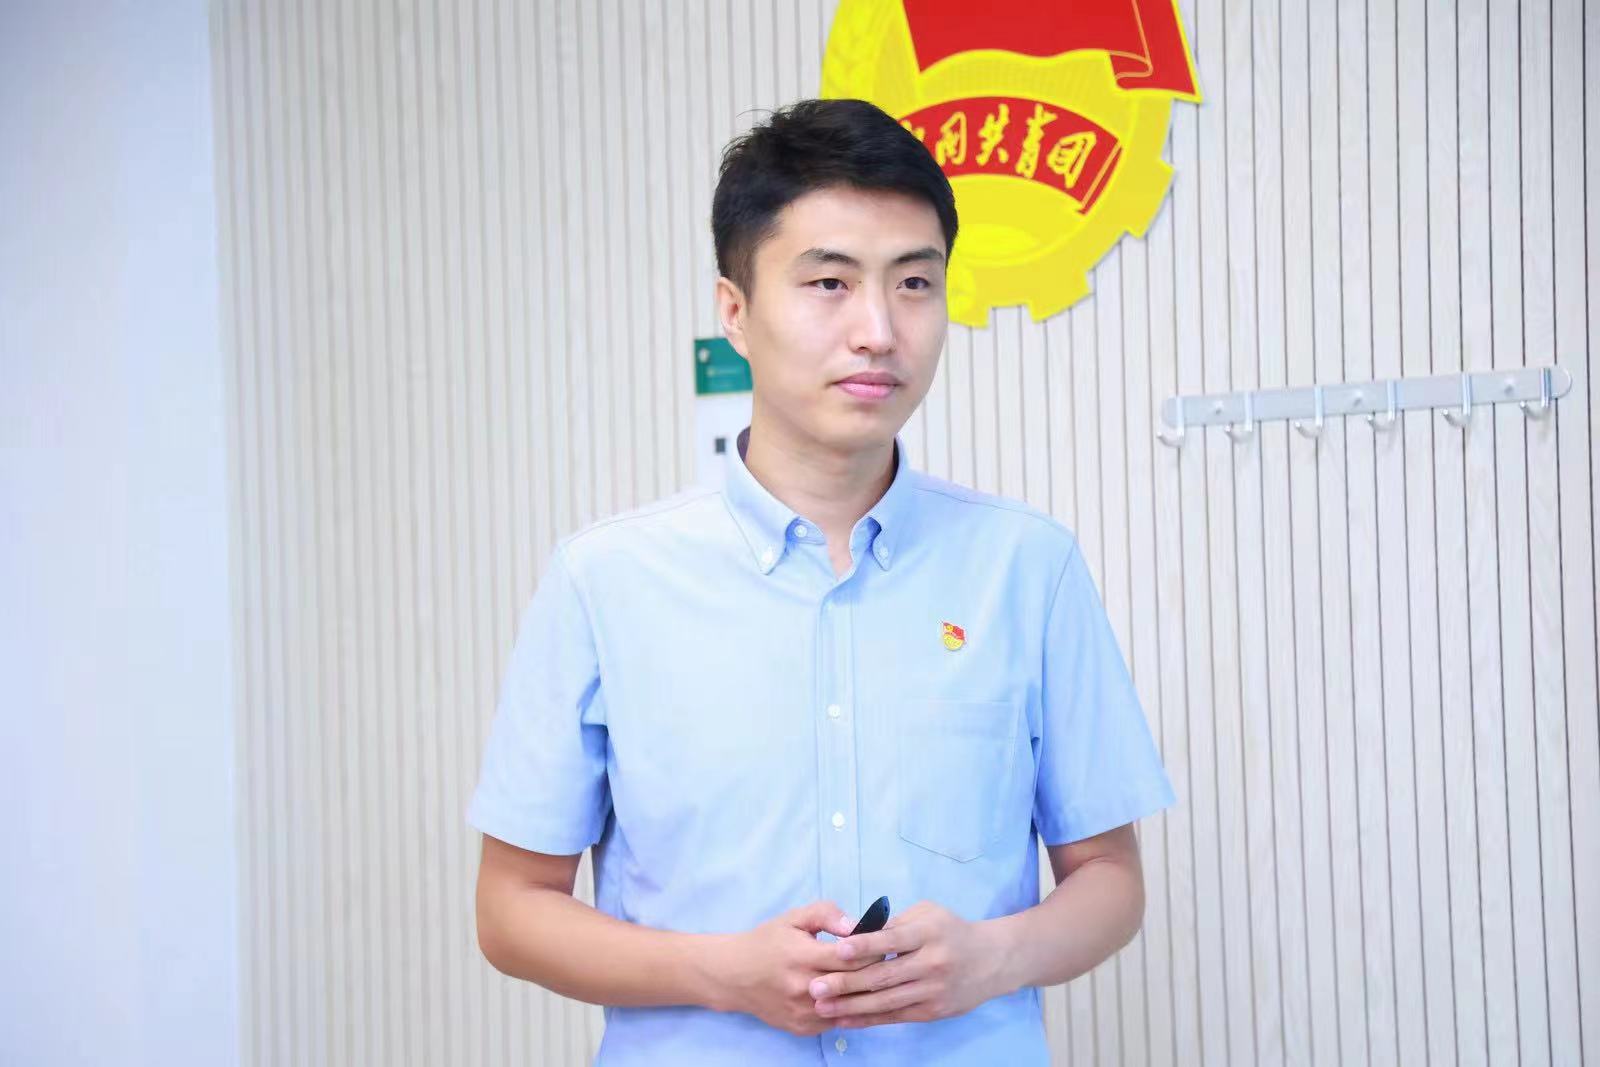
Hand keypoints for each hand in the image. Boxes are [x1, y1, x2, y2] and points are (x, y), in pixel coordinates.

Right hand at [702, 901, 874, 1036]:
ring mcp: (803, 1012)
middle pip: (855, 983)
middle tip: (886, 960)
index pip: (852, 957)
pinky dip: (848, 1007)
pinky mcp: (802, 1028)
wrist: (734, 976)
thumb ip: (826, 914)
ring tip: (872, 977)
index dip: (873, 950)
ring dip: (864, 993)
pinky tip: (851, 994)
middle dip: (875, 971)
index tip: (883, 943)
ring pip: (849, 1006)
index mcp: (802, 956)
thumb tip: (856, 925)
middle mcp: (803, 988)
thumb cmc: (767, 941)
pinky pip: (837, 1019)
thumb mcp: (794, 918)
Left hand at [807, 900, 1011, 1027]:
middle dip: (846, 983)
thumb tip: (859, 934)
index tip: (837, 950)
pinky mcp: (933, 1011)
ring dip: (851, 1006)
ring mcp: (933, 990)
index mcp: (929, 933)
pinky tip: (845, 1019)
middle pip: (884, 976)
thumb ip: (896, 924)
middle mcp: (932, 963)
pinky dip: (868, 1019)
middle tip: (815, 987)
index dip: (865, 946)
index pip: (893, 940)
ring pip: (886, 1001)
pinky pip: (895, 1016)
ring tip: (822, 1007)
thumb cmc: (951, 930)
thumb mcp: (928, 914)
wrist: (992, 960)